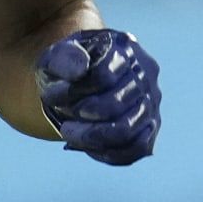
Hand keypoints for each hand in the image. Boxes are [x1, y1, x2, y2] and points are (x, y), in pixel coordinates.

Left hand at [35, 28, 160, 164]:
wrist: (79, 78)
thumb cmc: (67, 67)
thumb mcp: (56, 56)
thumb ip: (64, 58)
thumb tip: (79, 69)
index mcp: (124, 48)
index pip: (104, 76)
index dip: (74, 92)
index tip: (51, 97)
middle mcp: (145, 73)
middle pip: (118, 105)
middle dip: (83, 119)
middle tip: (62, 124)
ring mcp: (151, 100)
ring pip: (128, 130)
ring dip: (94, 138)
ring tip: (69, 135)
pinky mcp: (150, 125)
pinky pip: (138, 148)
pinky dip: (111, 153)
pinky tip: (88, 147)